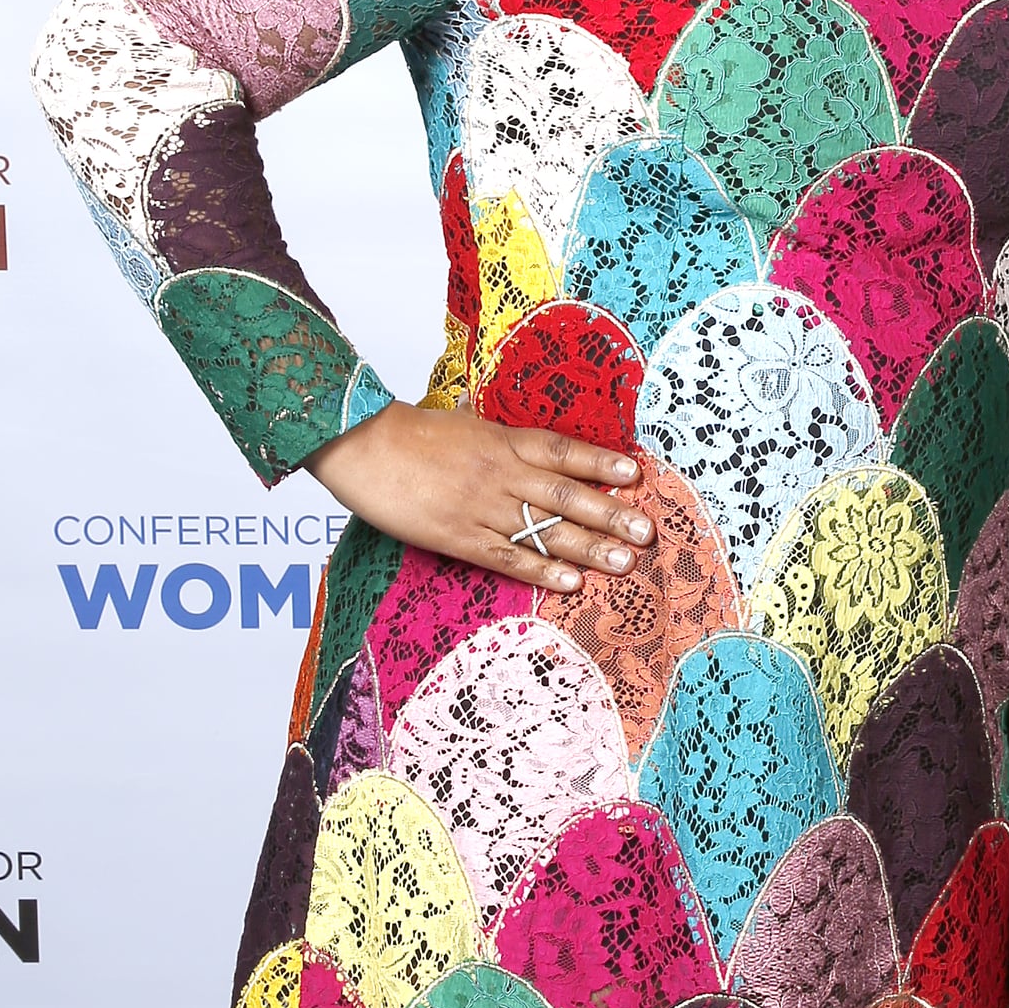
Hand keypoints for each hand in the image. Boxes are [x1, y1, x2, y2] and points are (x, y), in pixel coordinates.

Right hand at [306, 401, 653, 593]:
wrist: (361, 444)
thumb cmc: (407, 432)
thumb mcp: (462, 424)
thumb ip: (495, 438)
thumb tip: (521, 442)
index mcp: (503, 440)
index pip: (563, 452)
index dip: (601, 464)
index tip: (636, 475)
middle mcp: (501, 473)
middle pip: (567, 495)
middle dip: (610, 515)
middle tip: (647, 532)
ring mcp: (482, 506)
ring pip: (546, 529)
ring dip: (588, 547)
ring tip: (625, 562)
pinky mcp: (458, 536)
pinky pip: (507, 557)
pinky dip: (541, 571)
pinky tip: (570, 583)